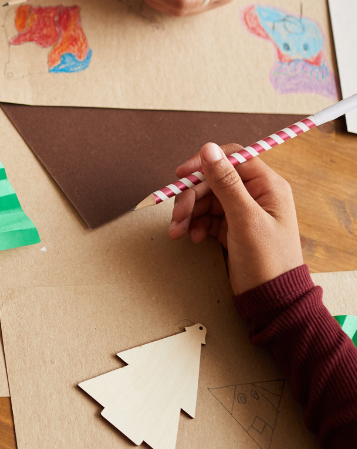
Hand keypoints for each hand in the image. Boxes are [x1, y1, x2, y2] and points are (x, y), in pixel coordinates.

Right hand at [168, 142, 303, 294]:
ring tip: (178, 232)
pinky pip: (205, 216)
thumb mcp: (245, 219)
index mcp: (267, 186)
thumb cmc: (267, 261)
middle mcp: (255, 194)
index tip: (182, 174)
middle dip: (191, 197)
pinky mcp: (231, 227)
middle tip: (178, 215)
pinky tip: (191, 237)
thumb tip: (209, 148)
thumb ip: (226, 182)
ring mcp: (242, 211)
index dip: (205, 163)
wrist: (271, 301)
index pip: (232, 158)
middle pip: (213, 180)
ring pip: (205, 199)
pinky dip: (194, 224)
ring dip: (188, 213)